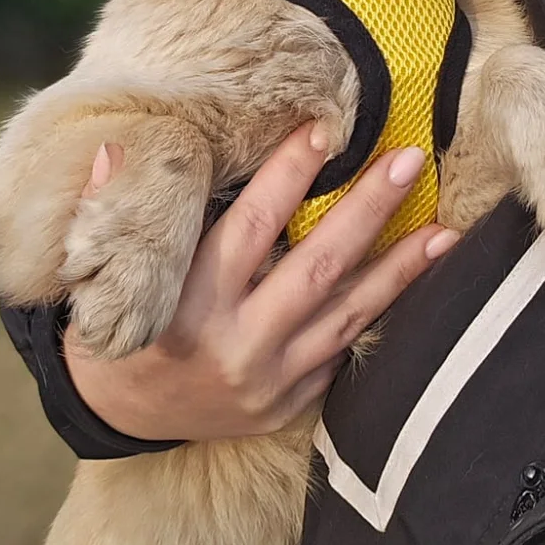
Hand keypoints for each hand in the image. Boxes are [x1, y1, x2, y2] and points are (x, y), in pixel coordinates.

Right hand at [62, 125, 460, 441]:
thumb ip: (108, 208)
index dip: (289, 176)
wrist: (116, 416)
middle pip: (316, 267)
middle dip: (368, 211)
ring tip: (446, 230)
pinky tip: (416, 284)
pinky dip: (380, 317)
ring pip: (347, 315)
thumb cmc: (114, 326)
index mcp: (189, 303)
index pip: (251, 227)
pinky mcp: (288, 405)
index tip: (323, 128)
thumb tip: (116, 148)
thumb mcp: (99, 270)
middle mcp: (237, 343)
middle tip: (409, 161)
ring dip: (401, 270)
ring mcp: (269, 380)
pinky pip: (342, 354)